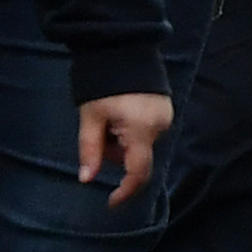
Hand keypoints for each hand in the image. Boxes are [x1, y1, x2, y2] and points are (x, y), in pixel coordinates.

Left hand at [73, 90, 174, 207]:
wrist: (121, 48)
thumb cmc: (101, 83)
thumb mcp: (90, 117)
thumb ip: (90, 149)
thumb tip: (86, 179)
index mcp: (142, 130)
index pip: (138, 172)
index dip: (125, 191)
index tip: (110, 203)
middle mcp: (160, 127)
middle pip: (136, 158)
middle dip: (115, 153)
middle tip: (98, 131)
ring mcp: (165, 117)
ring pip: (139, 145)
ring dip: (121, 141)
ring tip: (108, 116)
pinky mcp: (165, 110)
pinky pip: (145, 132)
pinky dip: (130, 131)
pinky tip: (119, 112)